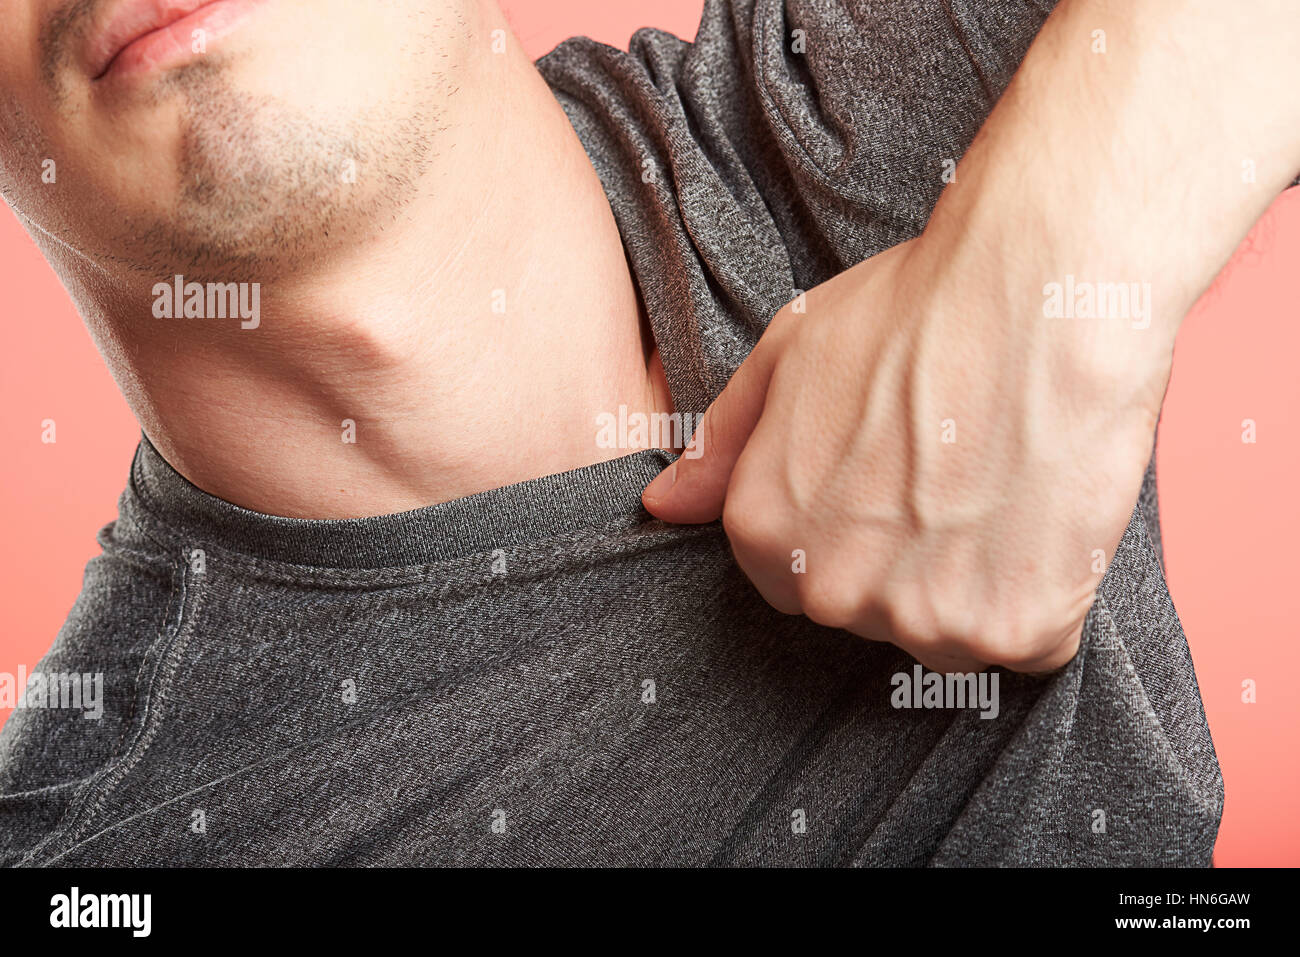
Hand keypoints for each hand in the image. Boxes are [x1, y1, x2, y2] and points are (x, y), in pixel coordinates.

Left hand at [642, 237, 1171, 672]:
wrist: (1044, 292)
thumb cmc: (918, 308)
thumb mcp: (787, 353)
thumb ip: (722, 444)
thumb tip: (664, 507)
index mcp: (767, 531)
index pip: (797, 577)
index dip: (854, 531)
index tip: (895, 481)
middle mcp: (828, 587)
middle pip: (872, 610)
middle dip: (912, 562)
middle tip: (958, 476)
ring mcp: (917, 616)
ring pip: (950, 633)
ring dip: (983, 584)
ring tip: (1005, 490)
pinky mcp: (1009, 628)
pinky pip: (1031, 644)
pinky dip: (1050, 596)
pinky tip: (1048, 519)